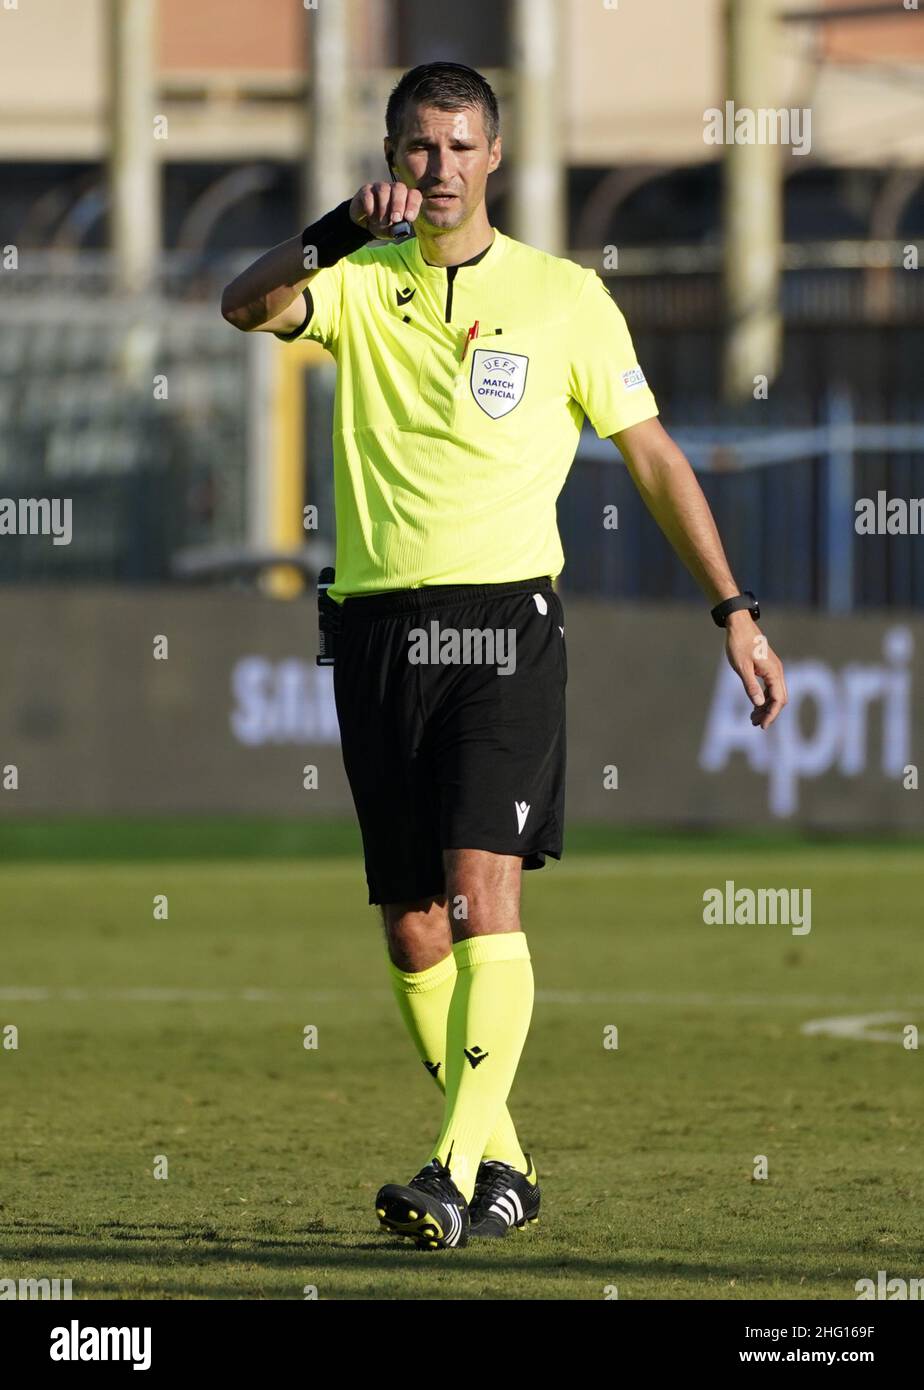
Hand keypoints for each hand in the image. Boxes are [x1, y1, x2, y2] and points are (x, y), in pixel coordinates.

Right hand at [349, 181, 422, 239]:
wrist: (366, 225)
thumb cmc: (385, 225)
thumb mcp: (393, 230)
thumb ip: (399, 228)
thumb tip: (401, 227)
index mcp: (405, 198)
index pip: (414, 195)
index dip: (413, 205)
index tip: (409, 217)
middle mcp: (394, 189)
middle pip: (399, 188)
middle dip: (398, 204)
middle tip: (395, 219)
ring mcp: (379, 187)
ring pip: (383, 189)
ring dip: (384, 208)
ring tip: (381, 222)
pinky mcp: (366, 190)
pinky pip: (368, 195)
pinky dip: (370, 208)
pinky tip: (371, 218)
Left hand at [724, 612, 787, 729]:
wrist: (739, 625)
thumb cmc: (739, 644)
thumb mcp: (742, 667)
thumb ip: (750, 686)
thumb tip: (758, 704)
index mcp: (774, 672)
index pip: (778, 699)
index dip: (771, 714)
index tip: (761, 726)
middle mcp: (777, 671)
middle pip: (779, 698)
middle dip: (769, 713)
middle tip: (755, 724)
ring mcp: (774, 669)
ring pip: (775, 694)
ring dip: (766, 707)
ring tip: (752, 719)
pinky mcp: (768, 668)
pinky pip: (770, 687)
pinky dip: (763, 698)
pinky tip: (754, 706)